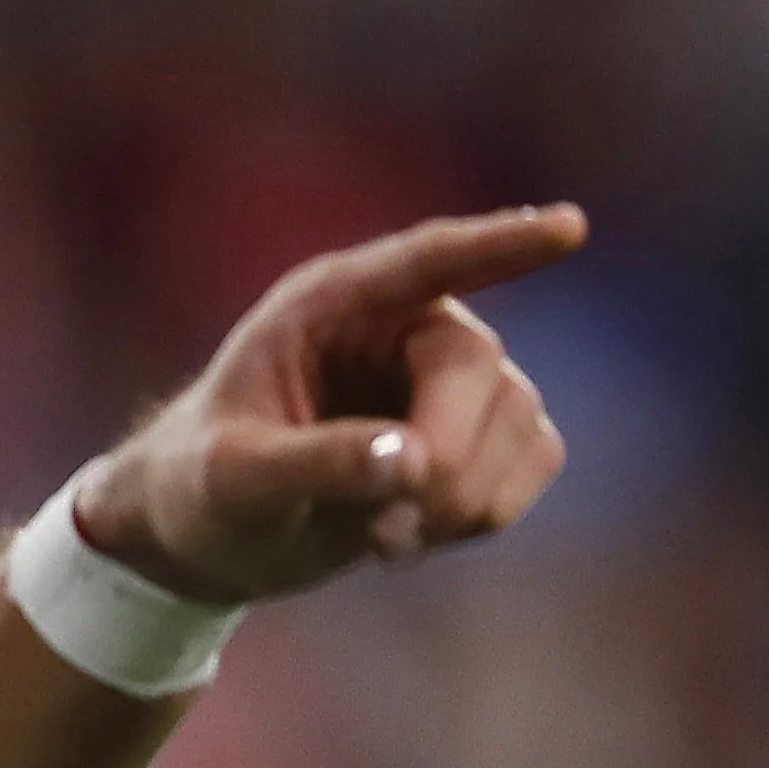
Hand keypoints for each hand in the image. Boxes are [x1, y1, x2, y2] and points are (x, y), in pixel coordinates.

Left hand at [73, 203, 587, 605]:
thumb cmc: (200, 487)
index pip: (427, 260)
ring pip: (520, 421)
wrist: (211, 536)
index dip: (500, 243)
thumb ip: (313, 463)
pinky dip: (485, 512)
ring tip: (382, 539)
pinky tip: (415, 535)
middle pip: (476, 369)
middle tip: (385, 532)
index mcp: (330, 305)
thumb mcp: (233, 481)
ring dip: (463, 499)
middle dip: (445, 460)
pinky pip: (536, 459)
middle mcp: (403, 325)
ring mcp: (453, 376)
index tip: (569, 228)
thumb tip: (413, 458)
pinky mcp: (485, 431)